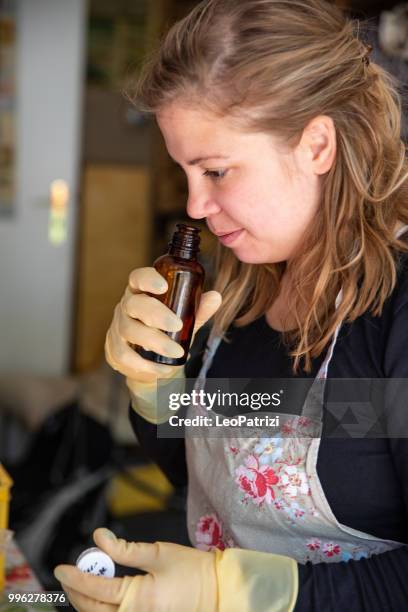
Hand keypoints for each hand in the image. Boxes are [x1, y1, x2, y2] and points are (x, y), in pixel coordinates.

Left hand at [54, 528, 217, 611]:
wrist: (217, 592)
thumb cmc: (192, 571)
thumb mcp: (158, 553)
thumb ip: (125, 548)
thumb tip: (100, 538)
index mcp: (139, 599)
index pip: (96, 589)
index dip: (76, 577)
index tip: (62, 568)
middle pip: (93, 610)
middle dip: (76, 592)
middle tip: (70, 574)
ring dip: (88, 602)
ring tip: (85, 581)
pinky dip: (103, 609)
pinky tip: (103, 595)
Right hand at [105, 267, 221, 383]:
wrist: (148, 362)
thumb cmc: (166, 331)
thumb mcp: (184, 320)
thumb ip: (197, 310)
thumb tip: (215, 297)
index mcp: (141, 292)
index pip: (138, 278)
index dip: (148, 279)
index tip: (164, 286)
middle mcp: (126, 307)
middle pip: (134, 304)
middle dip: (156, 314)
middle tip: (177, 326)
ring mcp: (118, 328)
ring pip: (129, 331)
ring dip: (155, 342)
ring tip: (177, 352)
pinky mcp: (114, 350)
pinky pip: (125, 355)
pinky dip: (145, 363)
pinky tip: (162, 368)